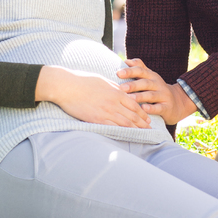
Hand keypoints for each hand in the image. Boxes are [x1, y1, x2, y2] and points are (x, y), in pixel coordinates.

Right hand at [35, 66, 151, 127]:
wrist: (67, 87)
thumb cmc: (83, 81)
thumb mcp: (103, 80)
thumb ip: (114, 87)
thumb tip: (121, 90)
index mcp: (116, 92)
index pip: (134, 104)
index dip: (142, 113)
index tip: (147, 119)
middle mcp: (114, 103)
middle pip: (133, 115)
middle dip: (143, 123)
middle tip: (150, 130)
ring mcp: (106, 112)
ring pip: (125, 123)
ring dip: (136, 129)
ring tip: (143, 135)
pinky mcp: (97, 119)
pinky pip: (112, 127)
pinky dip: (122, 132)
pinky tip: (127, 136)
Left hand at [116, 58, 195, 124]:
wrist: (178, 103)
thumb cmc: (157, 89)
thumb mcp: (150, 77)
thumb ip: (139, 68)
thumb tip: (126, 60)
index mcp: (151, 76)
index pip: (140, 71)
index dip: (130, 71)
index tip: (118, 73)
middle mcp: (158, 84)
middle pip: (145, 83)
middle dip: (133, 85)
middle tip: (121, 87)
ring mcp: (163, 96)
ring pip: (151, 95)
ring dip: (140, 96)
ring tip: (130, 98)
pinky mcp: (167, 107)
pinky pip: (159, 108)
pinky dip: (152, 108)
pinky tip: (144, 109)